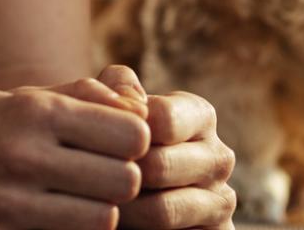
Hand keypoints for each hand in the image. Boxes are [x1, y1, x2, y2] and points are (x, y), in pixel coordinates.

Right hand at [0, 74, 150, 228]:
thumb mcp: (15, 99)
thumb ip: (79, 96)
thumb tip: (139, 103)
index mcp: (34, 109)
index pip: (130, 132)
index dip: (135, 141)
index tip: (118, 146)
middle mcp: (25, 152)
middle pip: (125, 178)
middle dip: (123, 180)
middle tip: (105, 178)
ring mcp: (11, 199)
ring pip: (104, 217)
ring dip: (101, 211)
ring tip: (81, 200)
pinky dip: (73, 229)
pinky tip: (58, 217)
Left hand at [100, 65, 237, 229]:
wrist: (117, 200)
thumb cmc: (112, 146)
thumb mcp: (111, 110)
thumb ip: (116, 87)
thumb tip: (133, 99)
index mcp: (199, 115)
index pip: (162, 119)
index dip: (119, 132)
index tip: (90, 142)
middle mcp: (218, 156)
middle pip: (159, 165)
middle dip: (115, 175)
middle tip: (83, 180)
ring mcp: (220, 200)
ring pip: (162, 210)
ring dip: (120, 211)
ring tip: (93, 205)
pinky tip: (115, 227)